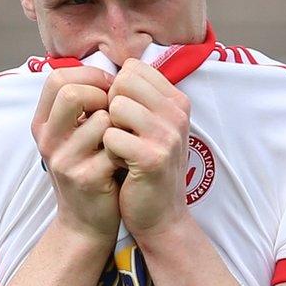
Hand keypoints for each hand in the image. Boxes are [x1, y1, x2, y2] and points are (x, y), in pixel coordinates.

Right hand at [32, 66, 121, 242]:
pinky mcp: (84, 178)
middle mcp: (47, 139)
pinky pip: (115, 146)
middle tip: (116, 111)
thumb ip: (83, 105)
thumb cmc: (89, 168)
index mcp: (43, 123)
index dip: (89, 77)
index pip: (57, 78)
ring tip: (122, 139)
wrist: (87, 222)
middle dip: (102, 95)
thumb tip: (112, 72)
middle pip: (70, 92)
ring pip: (100, 119)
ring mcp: (63, 160)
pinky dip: (127, 148)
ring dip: (120, 125)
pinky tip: (126, 160)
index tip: (109, 89)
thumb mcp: (74, 135)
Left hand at [103, 59, 191, 238]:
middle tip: (121, 134)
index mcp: (177, 101)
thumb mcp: (151, 126)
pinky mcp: (152, 158)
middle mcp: (177, 113)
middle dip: (110, 106)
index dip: (117, 90)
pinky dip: (108, 151)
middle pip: (123, 82)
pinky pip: (110, 136)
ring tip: (122, 150)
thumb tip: (109, 69)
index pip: (132, 68)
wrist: (160, 216)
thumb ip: (138, 97)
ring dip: (109, 129)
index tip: (125, 118)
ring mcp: (167, 135)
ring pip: (116, 106)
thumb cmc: (146, 166)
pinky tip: (121, 165)